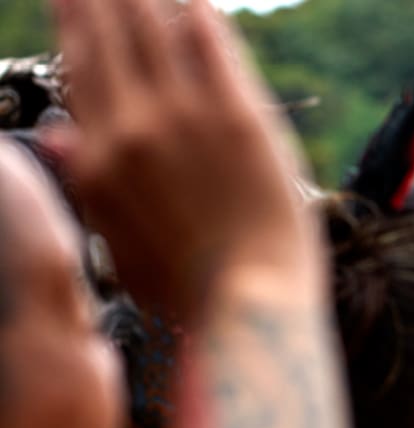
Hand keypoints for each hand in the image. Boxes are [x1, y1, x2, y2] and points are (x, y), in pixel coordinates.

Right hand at [52, 0, 319, 323]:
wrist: (249, 304)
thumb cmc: (192, 288)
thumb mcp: (120, 244)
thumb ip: (88, 183)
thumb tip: (56, 138)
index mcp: (100, 161)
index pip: (80, 74)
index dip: (76, 28)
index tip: (72, 1)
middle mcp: (132, 128)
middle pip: (108, 38)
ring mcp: (184, 116)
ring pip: (154, 27)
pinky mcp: (238, 115)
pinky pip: (211, 43)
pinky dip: (199, 12)